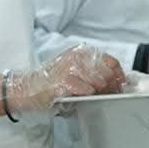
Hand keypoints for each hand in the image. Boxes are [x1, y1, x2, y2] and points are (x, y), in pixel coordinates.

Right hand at [6, 47, 126, 119]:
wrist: (27, 88)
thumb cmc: (54, 83)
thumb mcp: (76, 72)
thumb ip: (95, 73)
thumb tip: (118, 82)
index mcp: (81, 52)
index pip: (111, 61)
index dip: (119, 75)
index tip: (121, 84)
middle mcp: (77, 56)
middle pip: (107, 73)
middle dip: (110, 86)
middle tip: (107, 94)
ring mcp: (69, 67)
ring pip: (98, 81)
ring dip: (99, 91)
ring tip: (93, 95)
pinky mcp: (63, 81)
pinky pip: (86, 89)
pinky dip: (87, 94)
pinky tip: (83, 95)